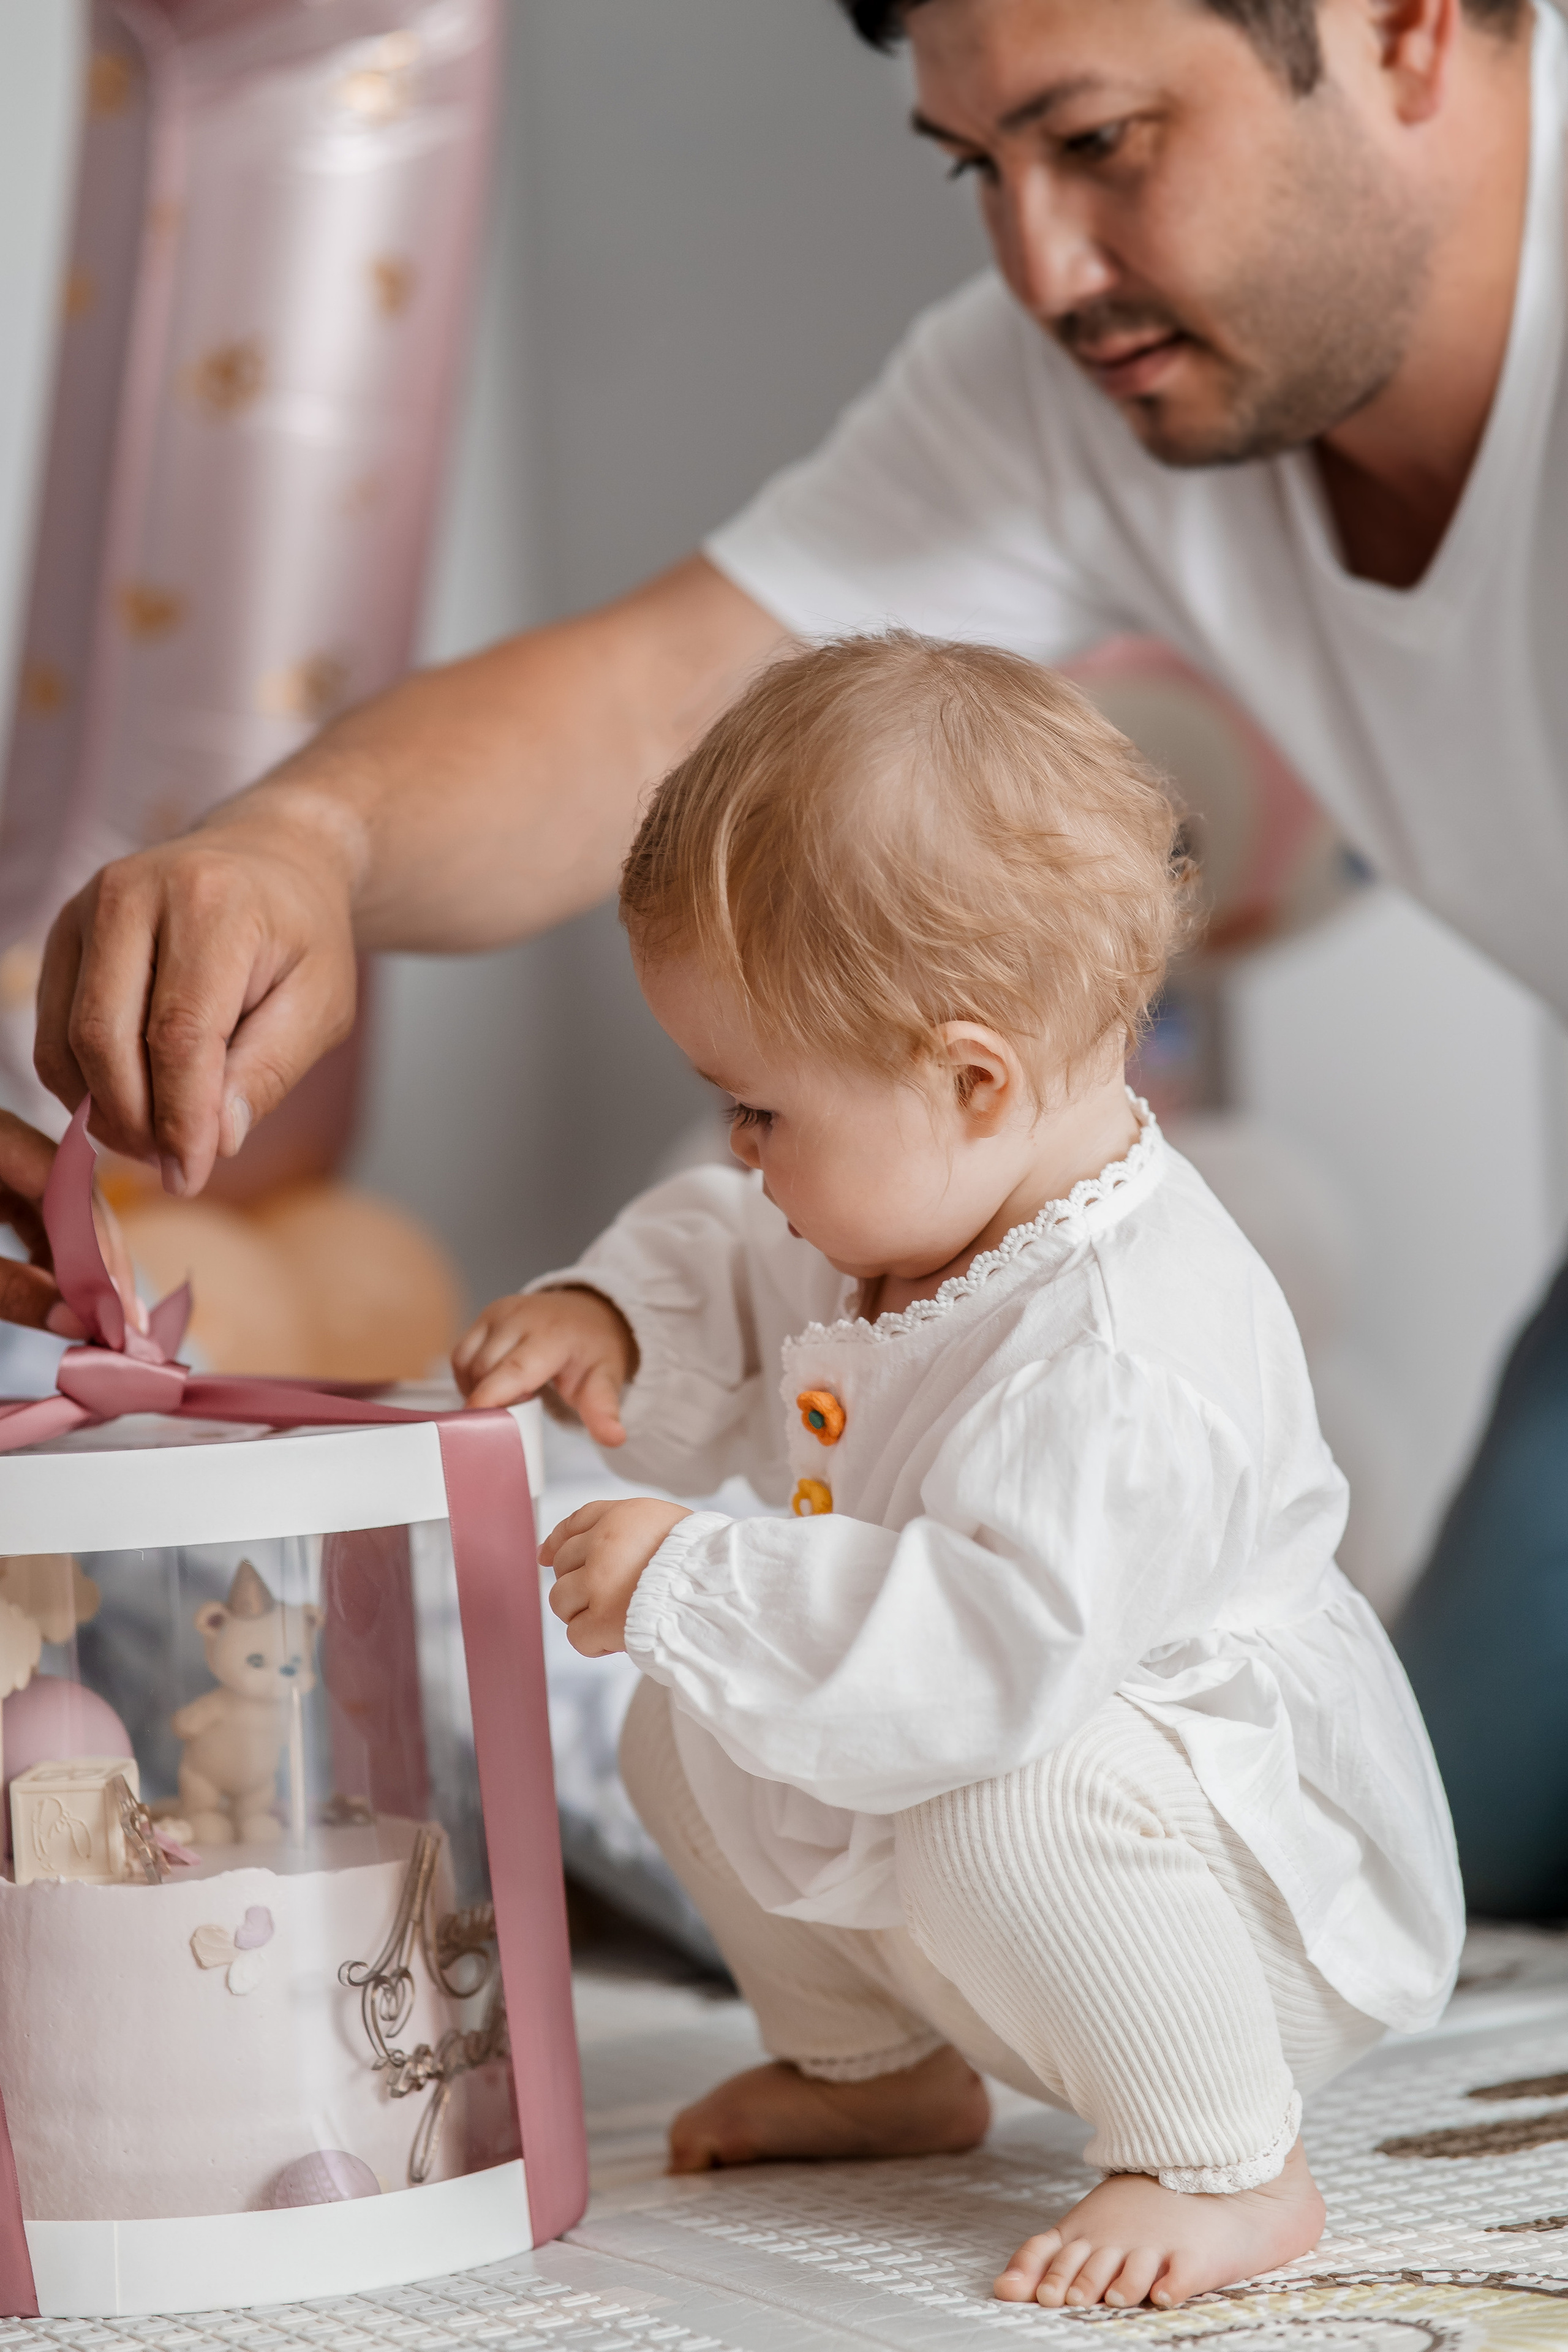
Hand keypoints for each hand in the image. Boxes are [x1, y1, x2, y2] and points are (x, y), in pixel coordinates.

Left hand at [0, 1110, 142, 1336]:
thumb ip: (9, 1288)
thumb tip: (76, 1323)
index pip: (62, 1184)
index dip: (94, 1245)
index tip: (113, 1304)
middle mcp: (9, 1139)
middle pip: (78, 1192)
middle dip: (106, 1259)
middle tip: (128, 1322)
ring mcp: (9, 1157)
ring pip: (70, 1206)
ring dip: (93, 1264)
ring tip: (114, 1320)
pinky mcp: (5, 1180)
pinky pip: (47, 1215)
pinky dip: (65, 1260)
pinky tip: (83, 1300)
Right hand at [34, 787, 359, 1197]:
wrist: (270, 859)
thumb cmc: (302, 936)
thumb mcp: (321, 1002)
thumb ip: (268, 1070)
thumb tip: (212, 1142)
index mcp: (210, 903)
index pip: (179, 1033)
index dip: (180, 1117)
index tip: (192, 1175)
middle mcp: (131, 895)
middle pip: (105, 1039)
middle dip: (136, 1121)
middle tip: (175, 1165)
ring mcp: (84, 910)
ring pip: (66, 1042)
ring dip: (104, 1112)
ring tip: (158, 1141)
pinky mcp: (61, 935)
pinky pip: (51, 1032)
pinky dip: (83, 1086)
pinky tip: (130, 1106)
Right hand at [452, 1285, 637, 1442]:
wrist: (589, 1313)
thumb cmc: (593, 1350)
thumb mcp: (606, 1380)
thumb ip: (603, 1410)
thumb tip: (614, 1437)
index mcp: (552, 1336)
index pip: (512, 1370)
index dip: (489, 1398)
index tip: (473, 1425)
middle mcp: (521, 1318)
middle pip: (485, 1371)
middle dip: (492, 1400)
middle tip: (522, 1407)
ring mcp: (499, 1312)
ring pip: (467, 1363)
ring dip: (478, 1389)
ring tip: (512, 1394)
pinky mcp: (485, 1315)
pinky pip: (461, 1354)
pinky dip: (469, 1376)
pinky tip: (495, 1383)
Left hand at [541, 1496, 690, 1654]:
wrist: (721, 1594)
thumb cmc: (699, 1562)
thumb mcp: (663, 1522)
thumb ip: (617, 1527)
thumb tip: (545, 1551)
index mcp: (621, 1517)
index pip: (574, 1524)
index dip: (558, 1543)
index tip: (548, 1557)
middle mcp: (604, 1544)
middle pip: (562, 1564)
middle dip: (580, 1583)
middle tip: (613, 1596)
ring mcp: (600, 1583)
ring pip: (560, 1601)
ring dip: (582, 1613)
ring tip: (616, 1617)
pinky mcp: (602, 1620)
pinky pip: (576, 1636)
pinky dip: (594, 1642)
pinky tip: (618, 1639)